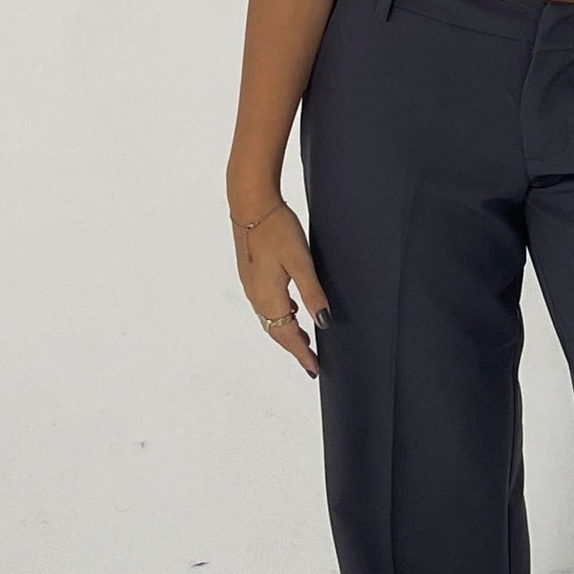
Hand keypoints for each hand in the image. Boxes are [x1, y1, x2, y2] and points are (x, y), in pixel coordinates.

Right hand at [231, 198, 328, 378]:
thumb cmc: (277, 229)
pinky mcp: (250, 274)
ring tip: (304, 341)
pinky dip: (279, 315)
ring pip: (270, 319)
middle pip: (276, 331)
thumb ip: (312, 292)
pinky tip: (289, 310)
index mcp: (269, 297)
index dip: (302, 353)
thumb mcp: (301, 261)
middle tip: (310, 361)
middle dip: (294, 347)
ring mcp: (251, 285)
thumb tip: (324, 321)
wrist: (250, 204)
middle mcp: (256, 296)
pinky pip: (265, 305)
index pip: (287, 335)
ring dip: (286, 332)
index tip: (314, 368)